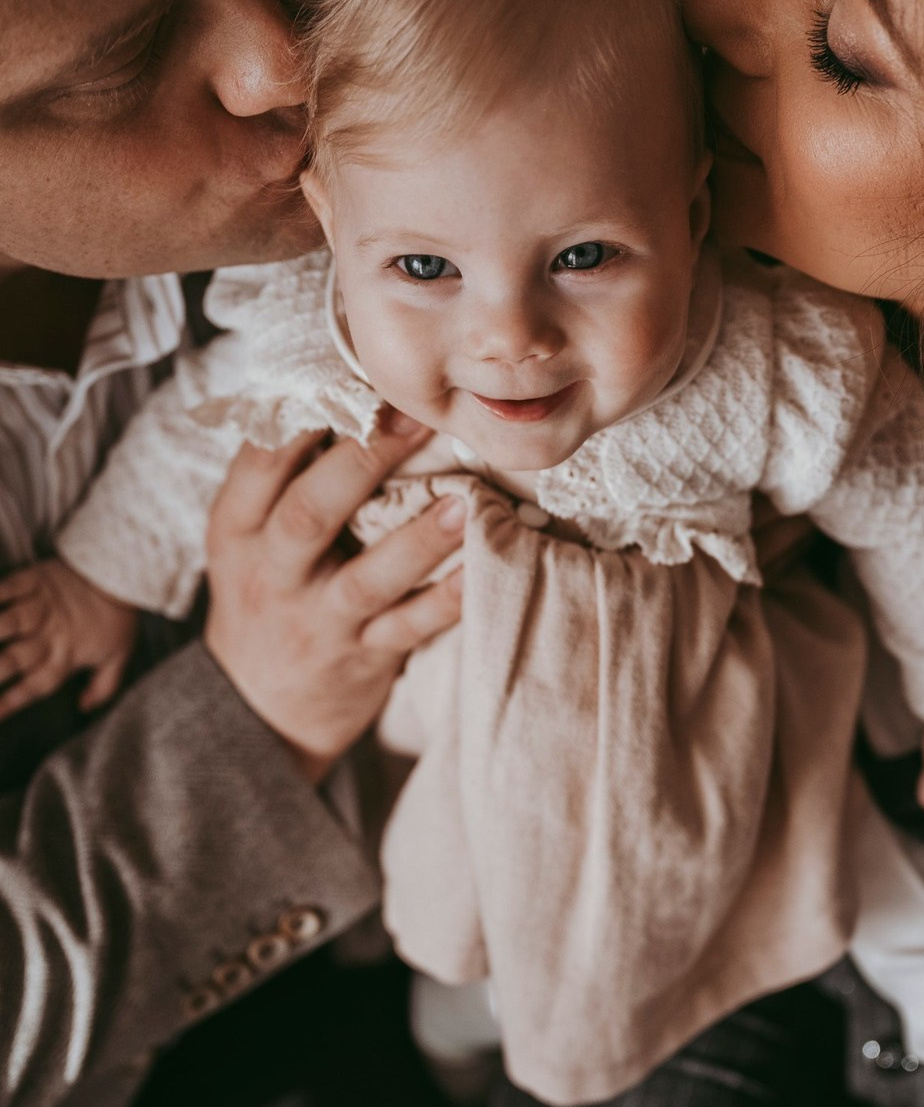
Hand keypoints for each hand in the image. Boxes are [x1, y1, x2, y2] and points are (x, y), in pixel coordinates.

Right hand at [0, 559, 137, 717]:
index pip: (36, 686)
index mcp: (67, 656)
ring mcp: (41, 607)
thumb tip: (84, 708)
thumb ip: (103, 687)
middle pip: (14, 658)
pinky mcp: (36, 580)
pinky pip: (8, 587)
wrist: (124, 575)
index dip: (13, 702)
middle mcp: (50, 635)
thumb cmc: (118, 618)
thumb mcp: (119, 656)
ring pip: (9, 623)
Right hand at [203, 416, 464, 782]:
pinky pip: (410, 628)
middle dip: (361, 462)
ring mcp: (318, 620)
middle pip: (310, 513)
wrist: (256, 709)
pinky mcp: (362, 658)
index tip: (350, 378)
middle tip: (412, 418)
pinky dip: (448, 600)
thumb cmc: (266, 598)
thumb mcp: (247, 539)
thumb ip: (281, 480)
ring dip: (415, 540)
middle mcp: (272, 574)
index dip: (303, 420)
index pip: (258, 464)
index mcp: (238, 530)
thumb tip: (340, 389)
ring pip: (366, 579)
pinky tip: (482, 570)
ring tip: (460, 501)